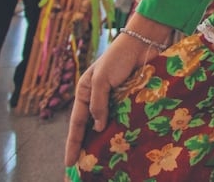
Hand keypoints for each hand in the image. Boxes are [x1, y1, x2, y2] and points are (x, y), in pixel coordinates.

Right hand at [64, 16, 169, 166]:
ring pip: (108, 126)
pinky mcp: (130, 99)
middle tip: (84, 168)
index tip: (70, 163)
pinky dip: (123, 131)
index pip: (77, 124)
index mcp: (85, 92)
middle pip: (90, 128)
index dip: (73, 144)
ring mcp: (114, 100)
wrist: (143, 44)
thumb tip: (98, 128)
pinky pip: (124, 119)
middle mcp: (98, 98)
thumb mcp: (101, 79)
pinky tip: (124, 144)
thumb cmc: (118, 57)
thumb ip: (98, 103)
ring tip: (103, 163)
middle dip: (87, 147)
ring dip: (106, 142)